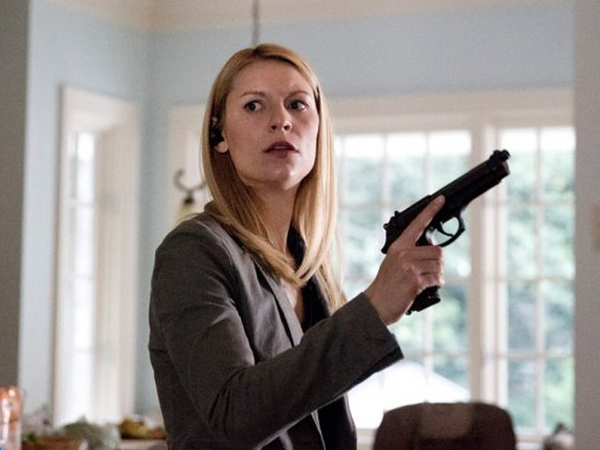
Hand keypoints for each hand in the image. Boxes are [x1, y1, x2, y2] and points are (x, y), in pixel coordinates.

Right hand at [365, 196, 444, 324]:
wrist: (376, 304)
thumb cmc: (386, 286)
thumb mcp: (393, 263)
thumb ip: (408, 254)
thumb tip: (431, 253)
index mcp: (398, 246)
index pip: (417, 224)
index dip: (431, 211)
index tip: (440, 199)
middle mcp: (404, 253)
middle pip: (437, 250)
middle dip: (437, 263)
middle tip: (427, 273)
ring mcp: (409, 266)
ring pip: (439, 264)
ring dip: (437, 275)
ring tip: (425, 282)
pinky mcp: (415, 280)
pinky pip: (437, 278)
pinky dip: (436, 284)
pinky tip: (426, 288)